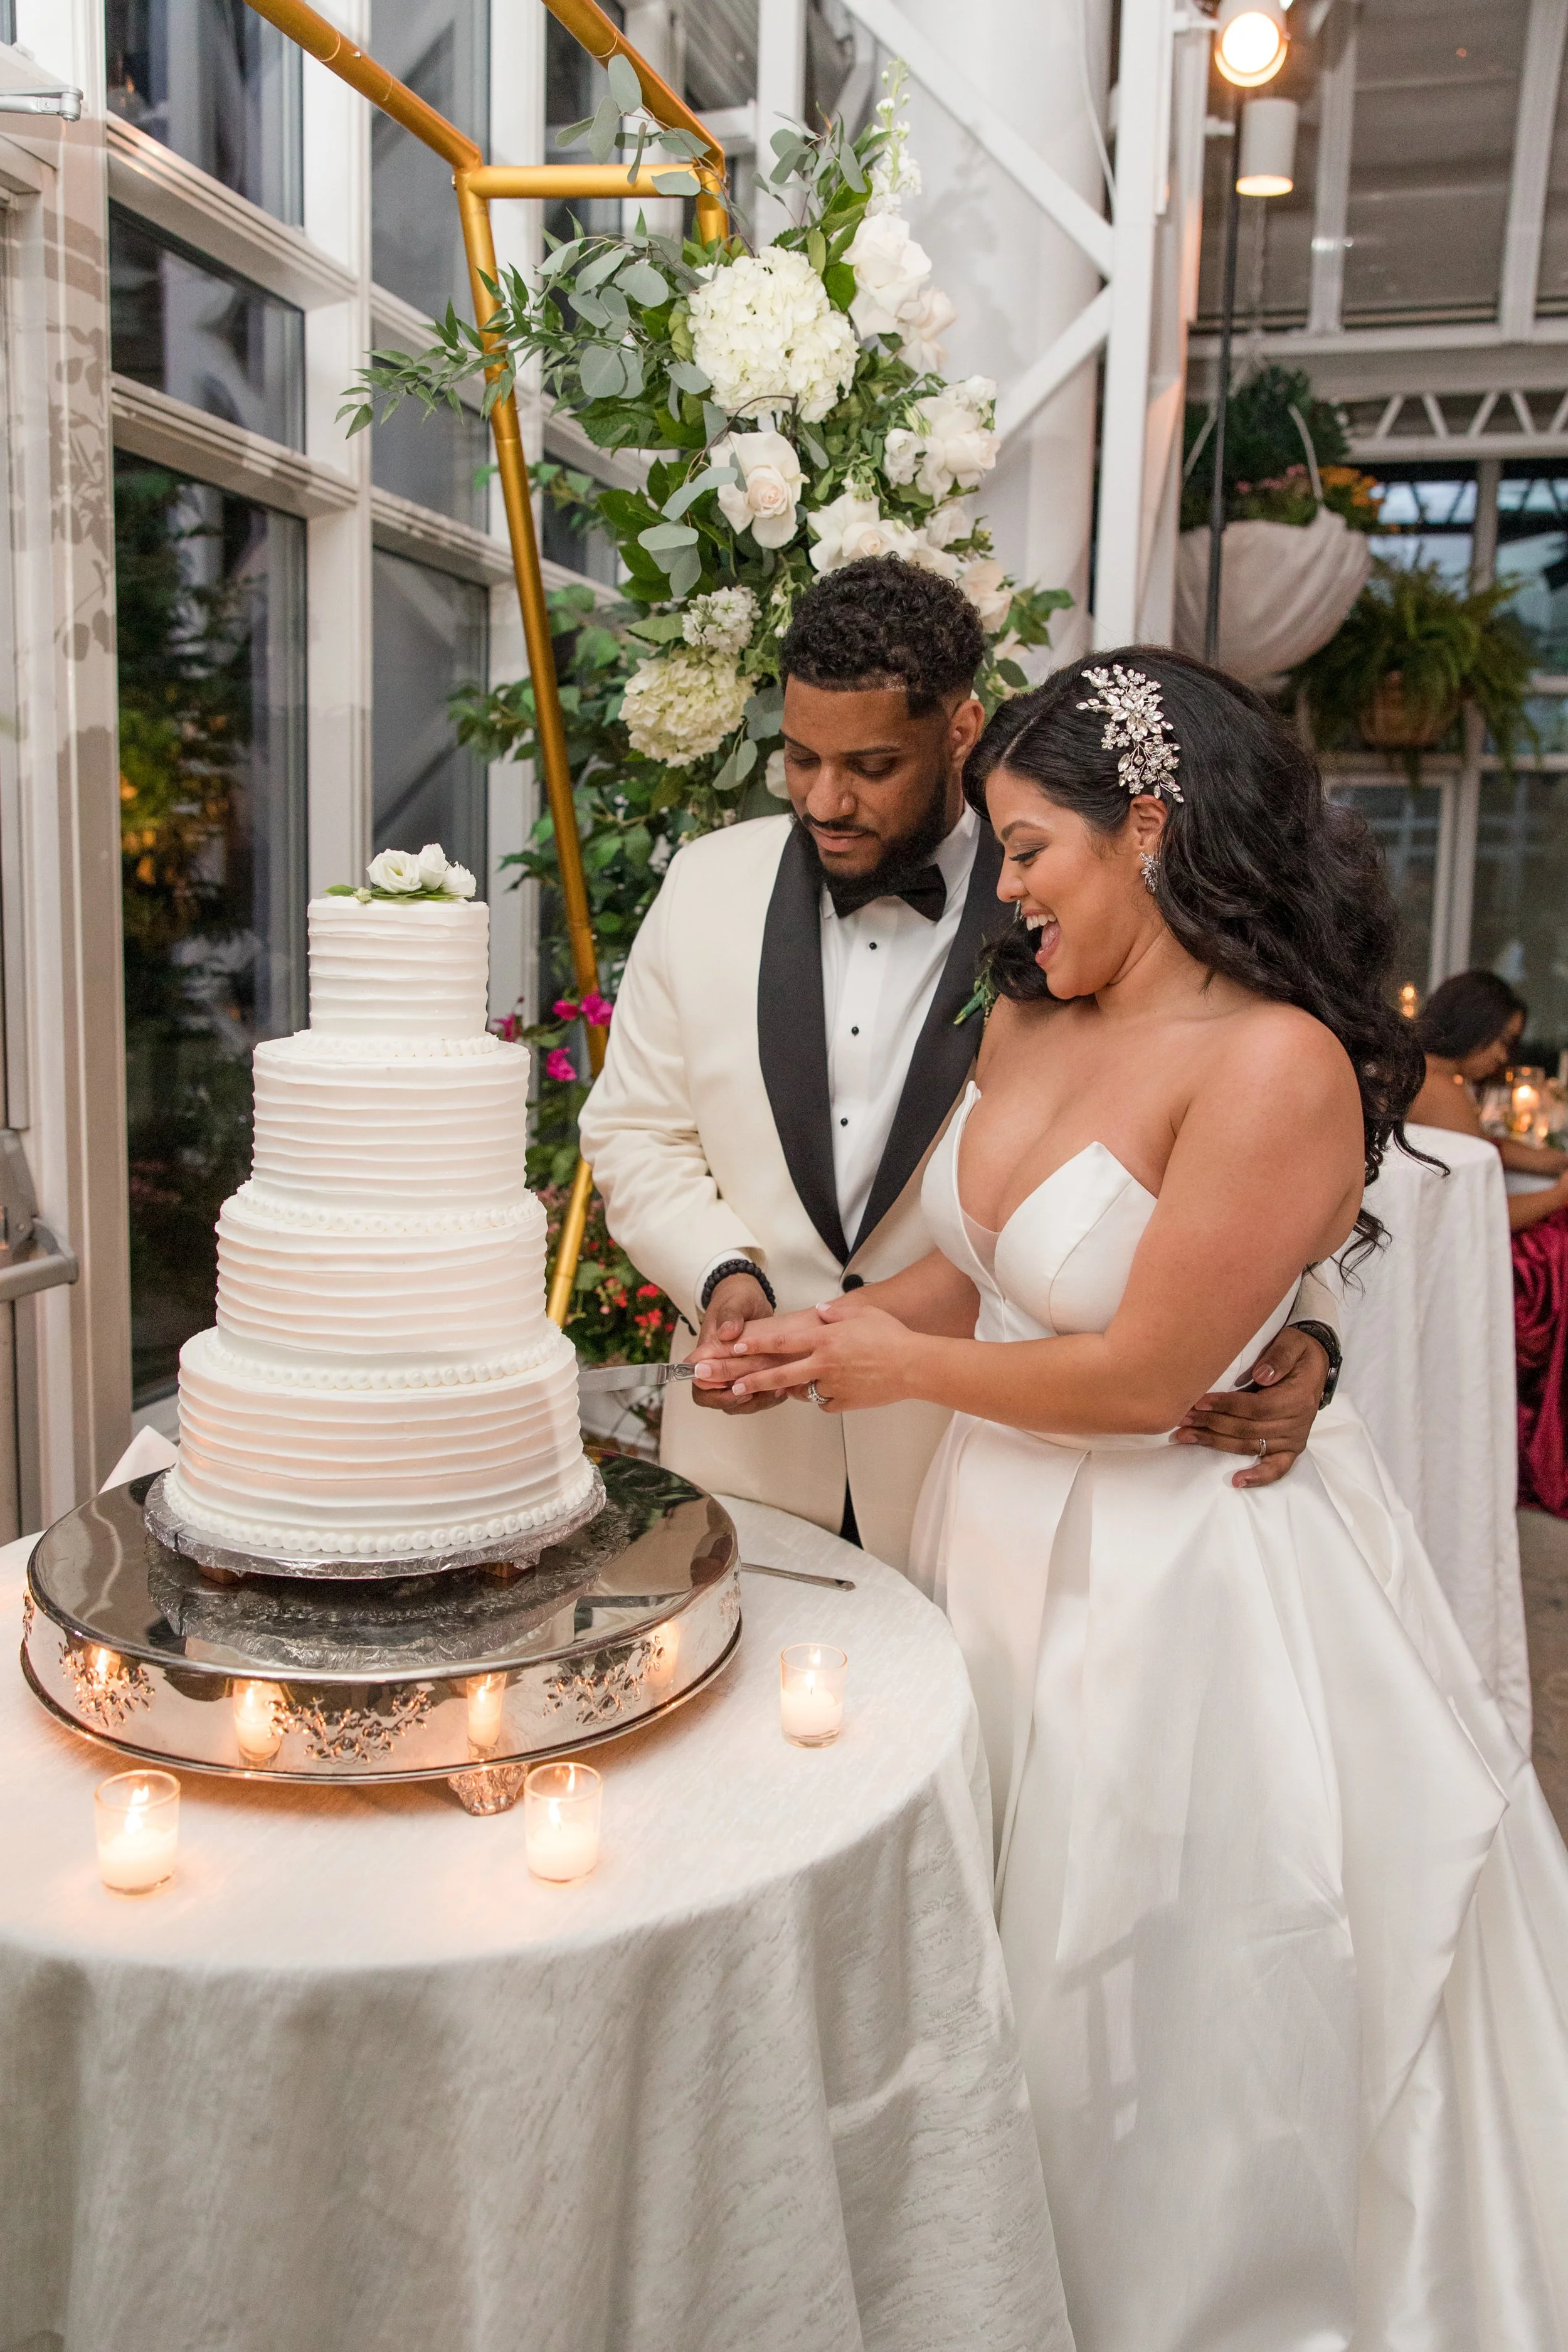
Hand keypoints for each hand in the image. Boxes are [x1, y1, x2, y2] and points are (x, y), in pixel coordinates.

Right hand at [688, 1273, 782, 1414]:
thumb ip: (730, 1316)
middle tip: (761, 1390)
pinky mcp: (751, 1375)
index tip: (735, 1386)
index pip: (700, 1387)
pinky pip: (756, 1396)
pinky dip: (769, 1396)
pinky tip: (784, 1387)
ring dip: (758, 1401)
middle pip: (719, 1400)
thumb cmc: (737, 1299)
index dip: (715, 1393)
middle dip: (740, 1401)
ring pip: (740, 1402)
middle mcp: (718, 1368)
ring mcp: (735, 1373)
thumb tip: (726, 1333)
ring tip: (777, 1389)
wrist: (751, 1299)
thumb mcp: (735, 1302)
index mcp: (706, 1354)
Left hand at [720, 1298, 917, 1411]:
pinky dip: (825, 1397)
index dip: (758, 1345)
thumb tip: (819, 1312)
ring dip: (794, 1388)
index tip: (738, 1347)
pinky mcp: (844, 1402)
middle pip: (781, 1375)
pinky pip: (825, 1402)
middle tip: (736, 1385)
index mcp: (825, 1339)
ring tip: (782, 1388)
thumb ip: (836, 1313)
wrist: (912, 1365)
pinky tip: (833, 1389)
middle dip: (755, 1380)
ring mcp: (833, 1385)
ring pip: (803, 1390)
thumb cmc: (890, 1336)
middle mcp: (824, 1363)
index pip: (783, 1342)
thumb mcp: (862, 1313)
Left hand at [1172, 1324, 1328, 1488]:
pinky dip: (1258, 1477)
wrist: (1316, 1365)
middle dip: (1211, 1424)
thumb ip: (1279, 1357)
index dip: (1226, 1405)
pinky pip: (1277, 1469)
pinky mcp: (1291, 1449)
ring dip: (1215, 1443)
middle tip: (1181, 1418)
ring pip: (1250, 1446)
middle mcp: (1296, 1423)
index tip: (1199, 1401)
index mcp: (1297, 1398)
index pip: (1256, 1407)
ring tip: (1185, 1436)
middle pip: (1247, 1429)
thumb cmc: (1298, 1352)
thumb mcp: (1292, 1343)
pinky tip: (1237, 1481)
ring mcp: (1294, 1439)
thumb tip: (1262, 1376)